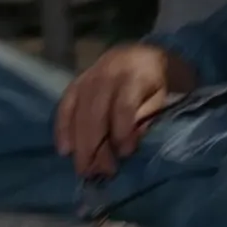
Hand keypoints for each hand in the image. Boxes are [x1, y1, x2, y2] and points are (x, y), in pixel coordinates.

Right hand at [55, 44, 169, 176]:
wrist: (149, 54)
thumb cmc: (162, 81)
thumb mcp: (164, 97)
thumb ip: (146, 118)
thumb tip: (125, 146)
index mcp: (136, 74)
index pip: (123, 106)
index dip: (122, 132)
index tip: (125, 154)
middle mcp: (109, 71)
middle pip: (95, 111)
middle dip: (94, 145)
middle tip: (96, 172)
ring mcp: (91, 74)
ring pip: (78, 110)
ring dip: (78, 142)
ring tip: (83, 167)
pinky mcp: (79, 79)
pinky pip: (66, 103)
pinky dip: (63, 127)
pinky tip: (64, 149)